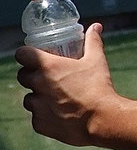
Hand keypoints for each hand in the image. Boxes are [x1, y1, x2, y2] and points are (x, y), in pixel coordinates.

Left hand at [16, 24, 113, 146]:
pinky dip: (45, 115)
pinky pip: (36, 117)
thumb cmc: (98, 88)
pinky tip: (60, 114)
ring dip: (38, 97)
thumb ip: (93, 41)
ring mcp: (37, 105)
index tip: (33, 57)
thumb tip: (96, 27)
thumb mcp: (96, 61)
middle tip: (48, 78)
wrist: (102, 119)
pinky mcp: (39, 123)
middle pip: (22, 76)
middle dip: (32, 76)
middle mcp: (38, 84)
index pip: (22, 54)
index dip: (26, 55)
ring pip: (29, 98)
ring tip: (56, 98)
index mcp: (48, 67)